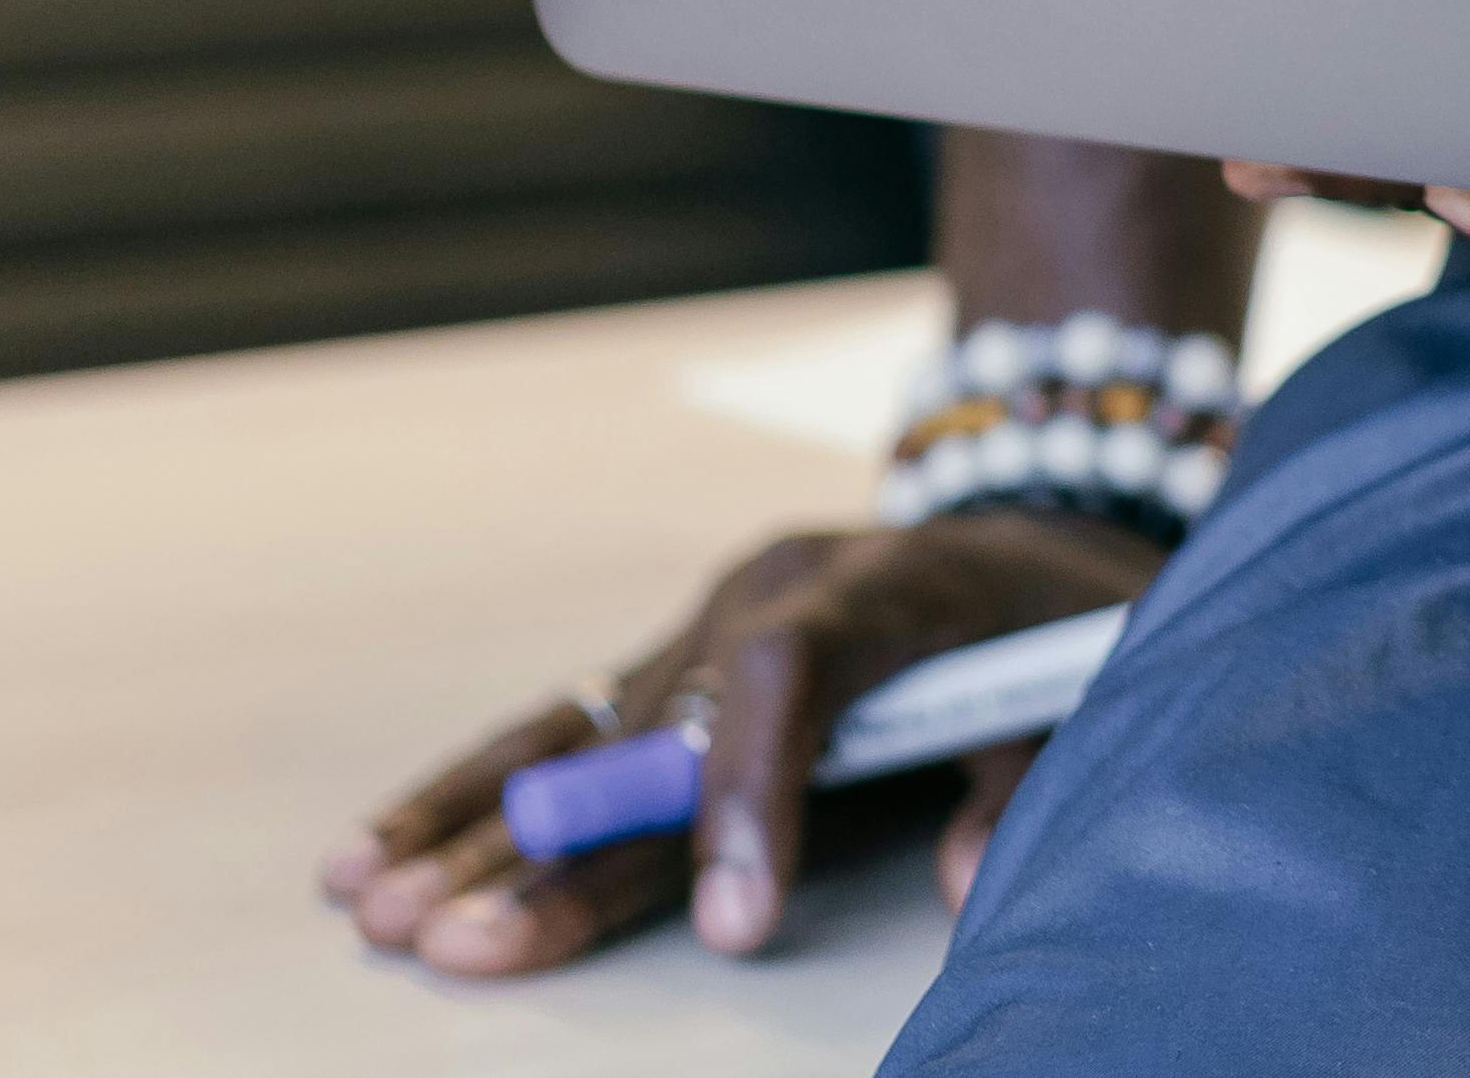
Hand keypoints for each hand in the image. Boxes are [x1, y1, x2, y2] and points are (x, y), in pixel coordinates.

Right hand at [319, 506, 1164, 975]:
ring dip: (478, 830)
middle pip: (653, 728)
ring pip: (585, 740)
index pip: (788, 679)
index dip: (750, 802)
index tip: (734, 927)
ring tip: (378, 906)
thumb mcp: (1092, 684)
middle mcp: (769, 592)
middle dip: (560, 850)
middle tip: (464, 945)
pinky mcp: (678, 659)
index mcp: (878, 582)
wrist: (1045, 524)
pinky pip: (567, 733)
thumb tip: (966, 886)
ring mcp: (710, 621)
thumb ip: (1024, 781)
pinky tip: (385, 849)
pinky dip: (477, 796)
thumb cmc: (1069, 621)